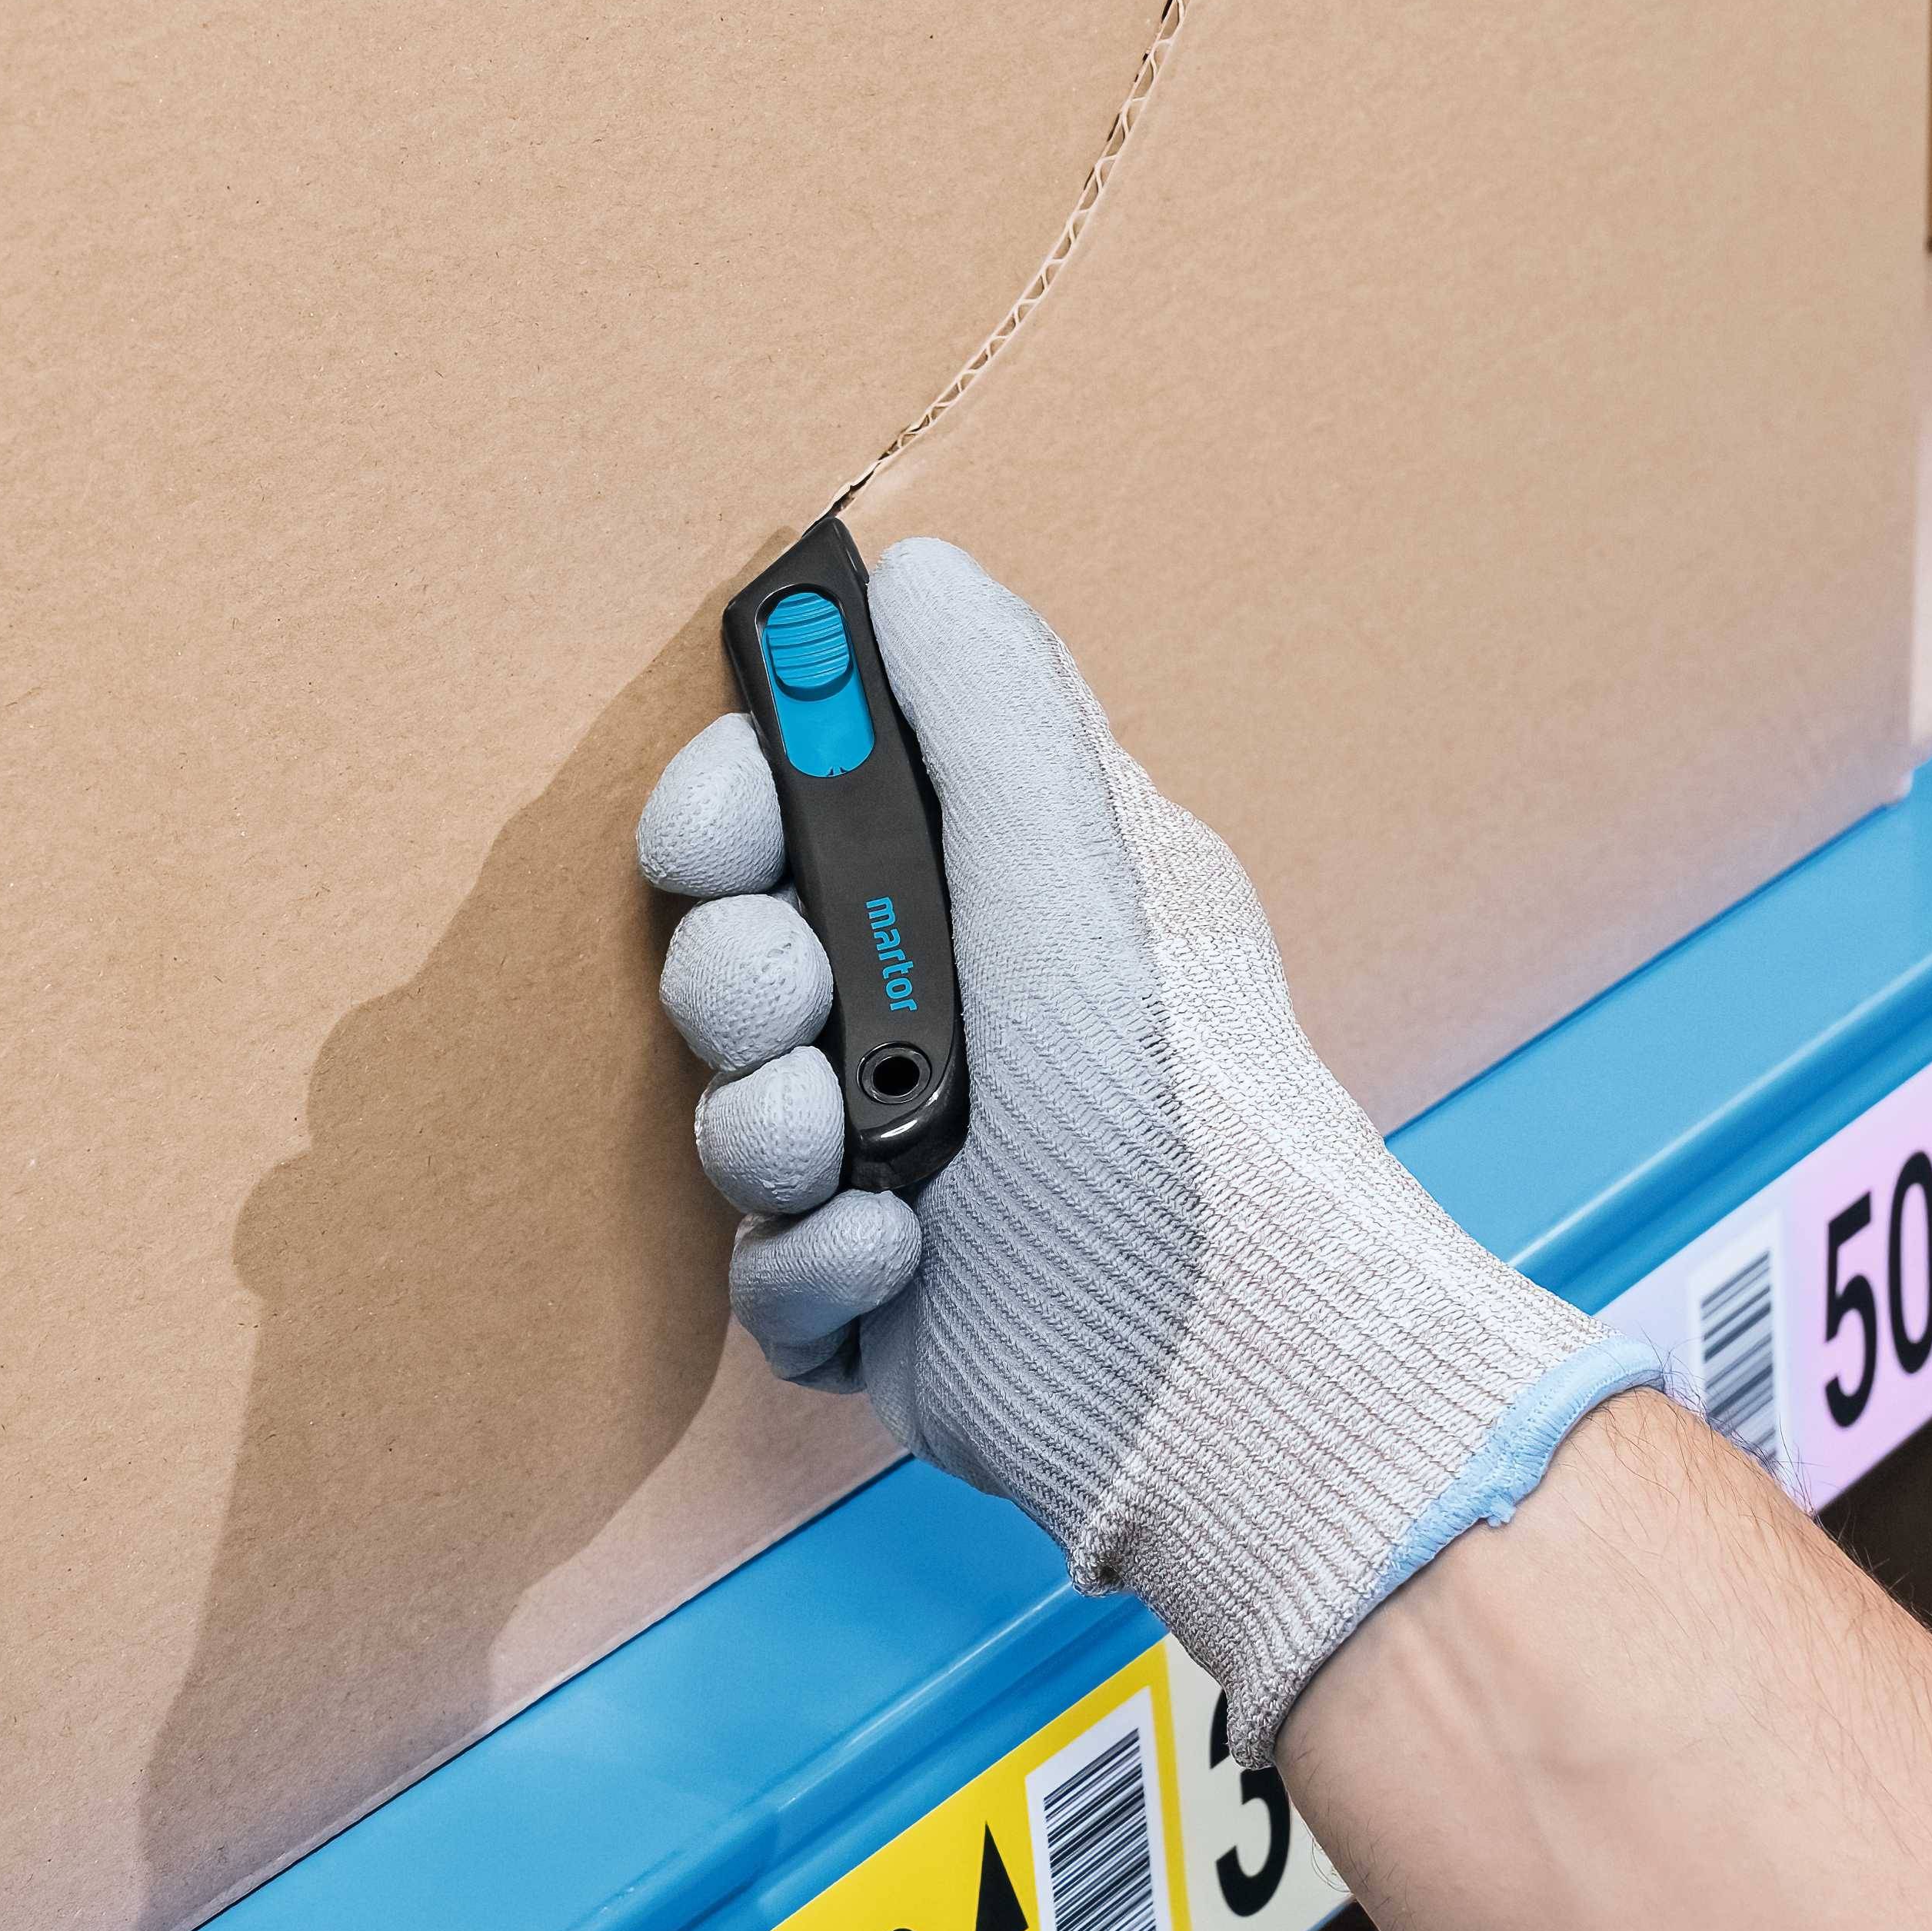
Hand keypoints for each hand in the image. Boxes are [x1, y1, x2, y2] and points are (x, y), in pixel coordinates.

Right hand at [638, 540, 1656, 1749]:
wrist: (1209, 1359)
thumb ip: (989, 705)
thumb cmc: (1172, 1097)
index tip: (722, 829)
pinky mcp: (886, 1295)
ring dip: (764, 1126)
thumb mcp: (1078, 863)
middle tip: (785, 1001)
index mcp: (1007, 892)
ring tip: (847, 1151)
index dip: (740, 802)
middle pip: (748, 948)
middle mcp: (956, 1014)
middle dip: (737, 974)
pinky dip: (810, 1263)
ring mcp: (915, 1160)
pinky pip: (768, 1265)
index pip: (818, 799)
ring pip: (739, 1111)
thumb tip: (916, 572)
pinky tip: (892, 1255)